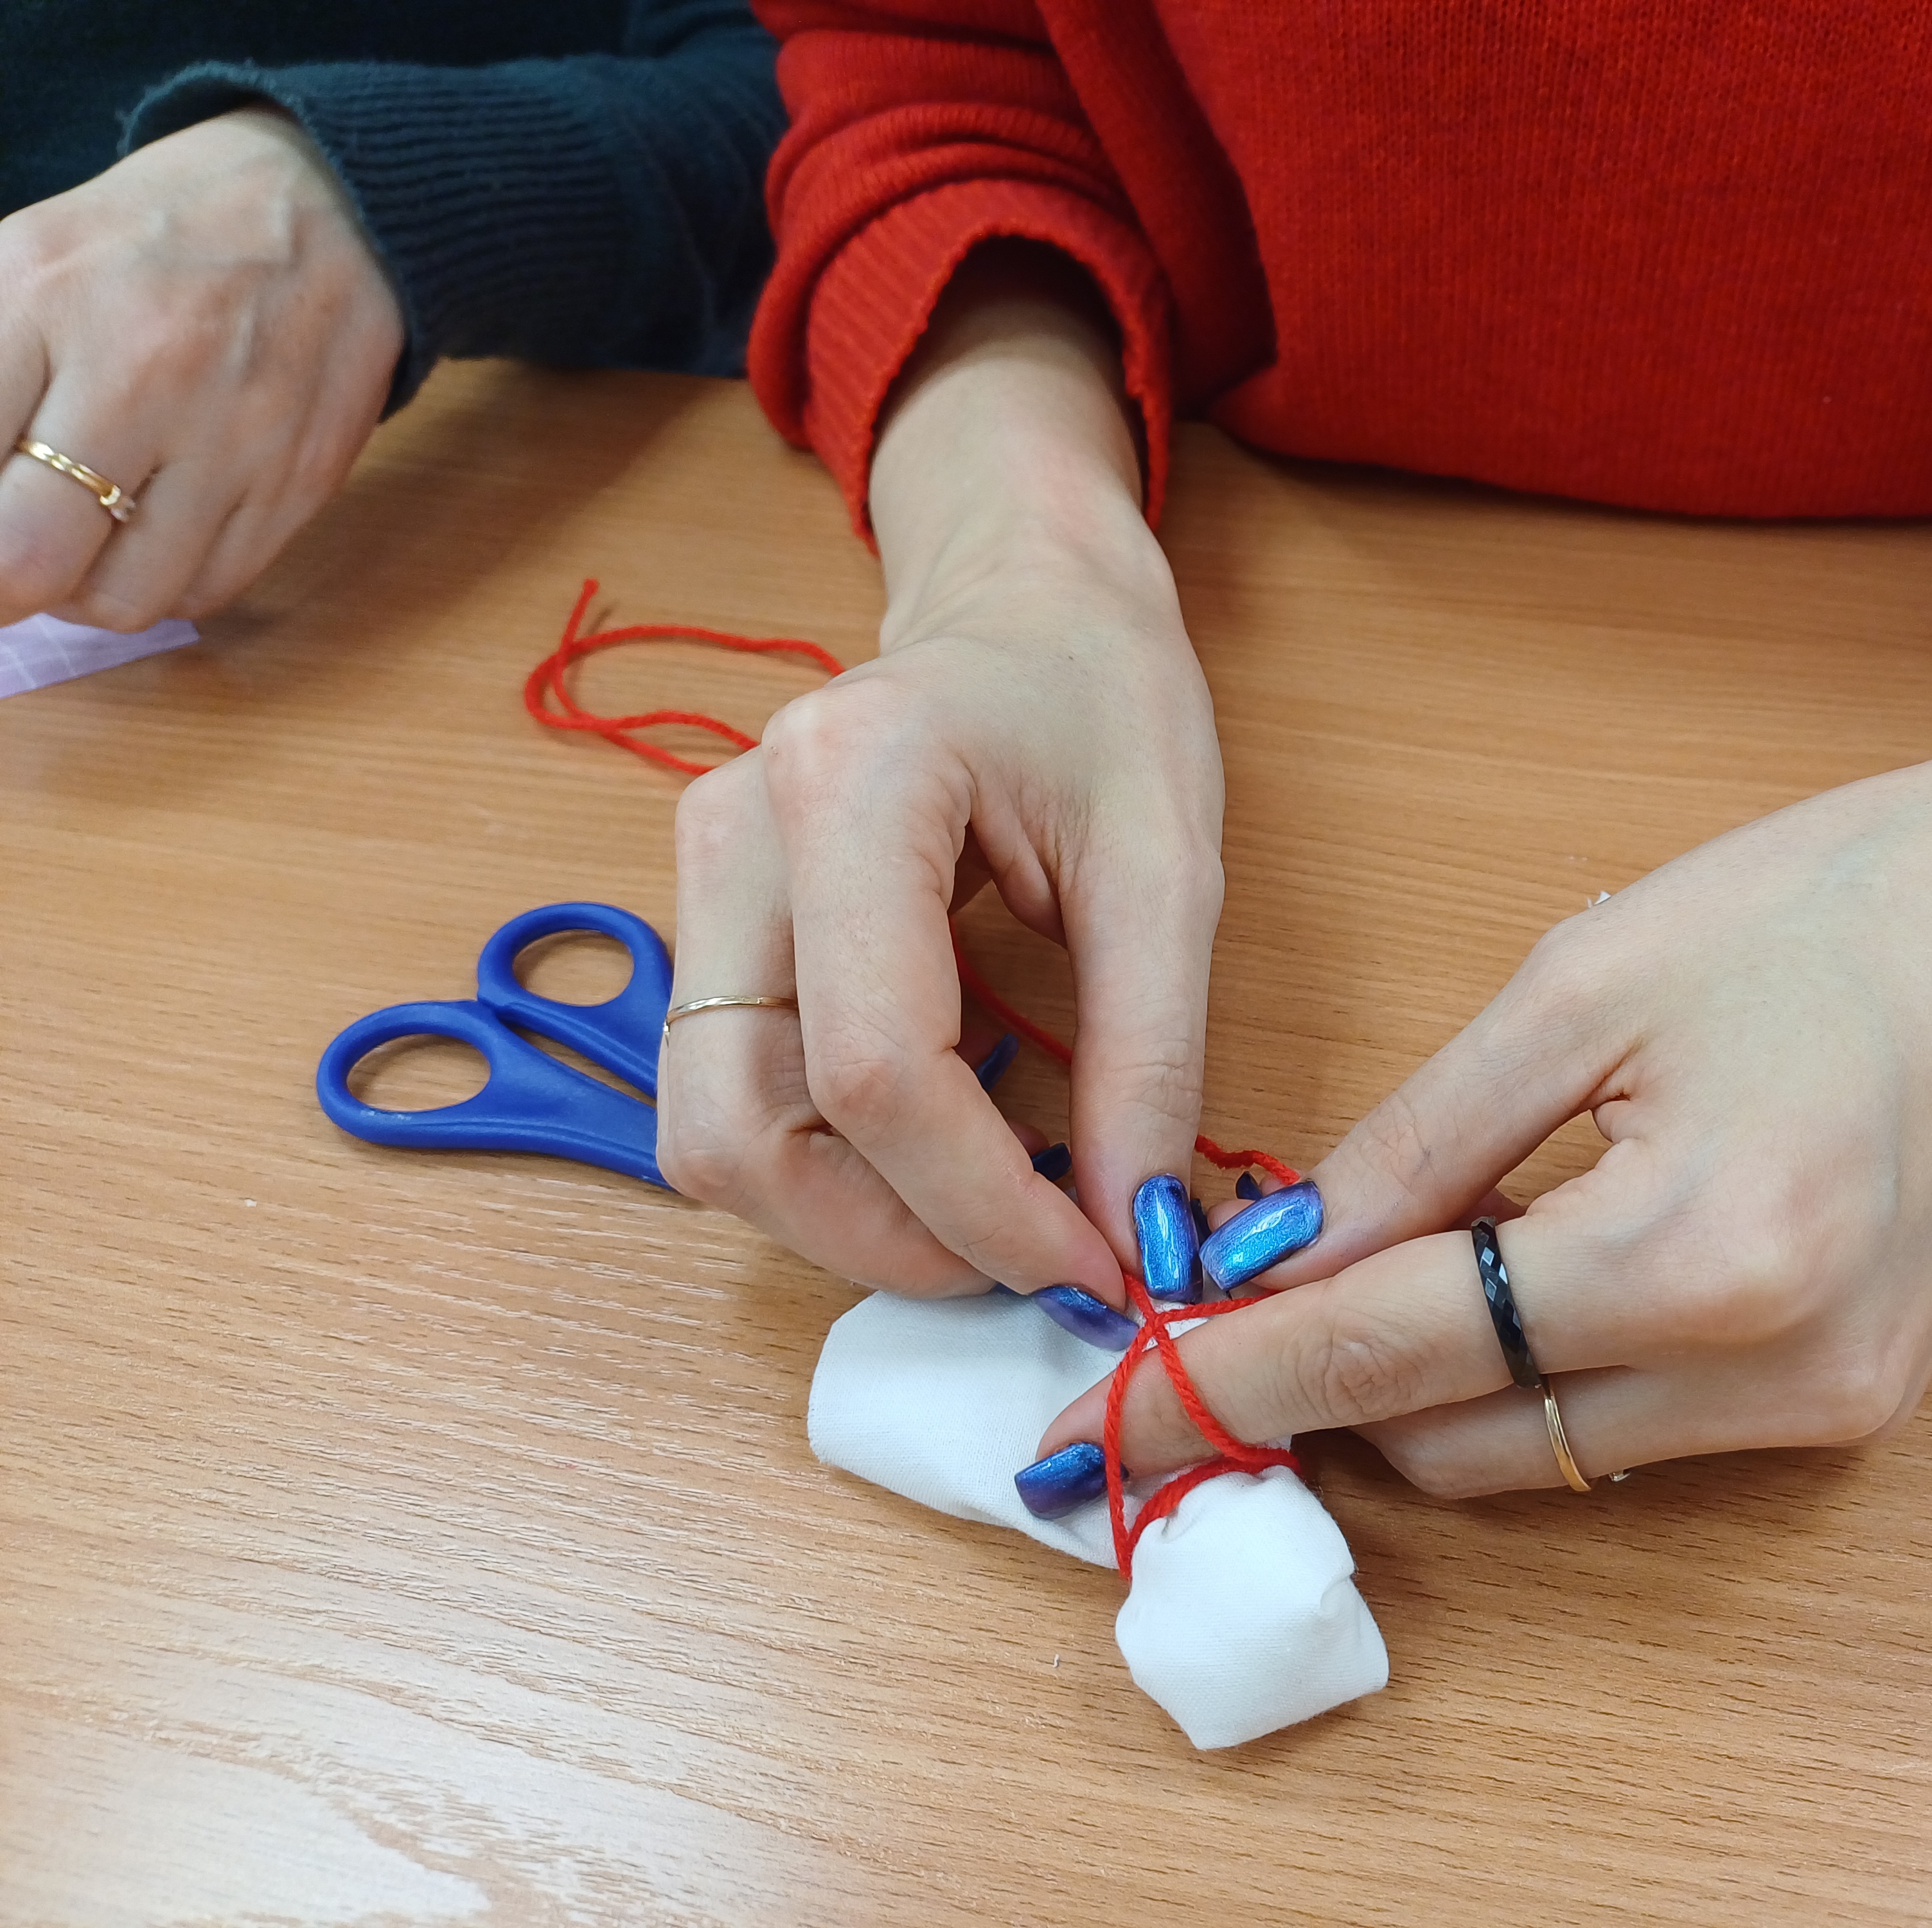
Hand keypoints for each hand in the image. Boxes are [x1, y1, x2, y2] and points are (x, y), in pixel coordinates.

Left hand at [0, 106, 402, 629]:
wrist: (326, 211)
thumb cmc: (149, 244)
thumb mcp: (21, 270)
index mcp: (44, 301)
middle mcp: (145, 374)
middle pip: (29, 561)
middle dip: (5, 581)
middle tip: (10, 559)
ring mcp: (236, 438)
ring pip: (125, 599)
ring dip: (84, 589)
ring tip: (82, 540)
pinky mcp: (300, 482)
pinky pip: (207, 590)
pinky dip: (163, 580)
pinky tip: (153, 531)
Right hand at [657, 252, 1223, 1306]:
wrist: (1020, 601)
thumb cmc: (1099, 696)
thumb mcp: (1169, 866)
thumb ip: (1151, 1056)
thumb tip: (1134, 1232)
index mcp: (849, 783)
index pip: (871, 1067)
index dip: (979, 1205)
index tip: (1091, 1267)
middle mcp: (732, 836)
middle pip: (741, 1129)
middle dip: (889, 1241)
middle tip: (1035, 1266)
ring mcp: (699, 886)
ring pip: (713, 1138)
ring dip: (854, 1219)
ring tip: (1002, 1213)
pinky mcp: (709, 932)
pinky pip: (737, 1100)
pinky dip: (838, 1166)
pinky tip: (952, 1143)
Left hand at [1038, 540, 1931, 1492]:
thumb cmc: (1829, 905)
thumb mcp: (1585, 984)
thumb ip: (1420, 1142)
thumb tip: (1278, 1250)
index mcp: (1700, 1253)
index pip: (1403, 1353)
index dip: (1243, 1374)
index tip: (1120, 1393)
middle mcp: (1775, 1372)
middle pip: (1466, 1443)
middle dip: (1333, 1383)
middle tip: (1244, 1293)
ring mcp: (1830, 1406)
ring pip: (1548, 1449)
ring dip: (1437, 1381)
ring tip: (1392, 1250)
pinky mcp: (1858, 1401)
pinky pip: (1640, 1425)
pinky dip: (1547, 1366)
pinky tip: (1522, 1259)